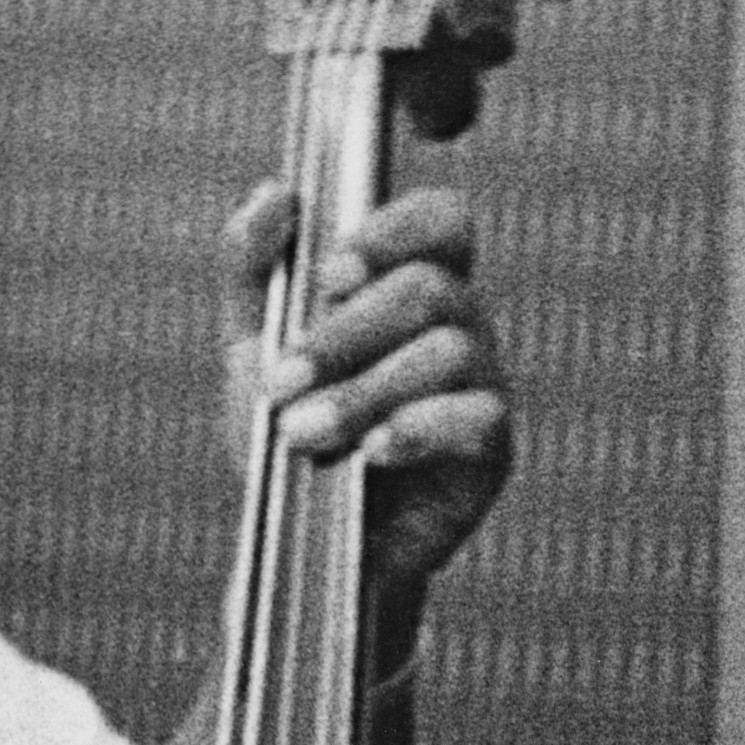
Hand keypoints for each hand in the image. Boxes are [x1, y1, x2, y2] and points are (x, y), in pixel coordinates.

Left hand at [227, 176, 513, 634]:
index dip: (397, 230)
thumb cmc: (288, 434)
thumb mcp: (252, 346)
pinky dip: (416, 429)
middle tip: (281, 383)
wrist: (305, 549)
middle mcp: (459, 324)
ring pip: (446, 351)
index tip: (331, 273)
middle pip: (429, 289)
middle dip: (346, 334)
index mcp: (413, 283)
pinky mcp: (492, 449)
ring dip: (363, 391)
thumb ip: (251, 266)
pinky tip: (370, 453)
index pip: (441, 220)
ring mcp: (483, 384)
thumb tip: (275, 195)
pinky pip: (473, 417)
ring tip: (302, 436)